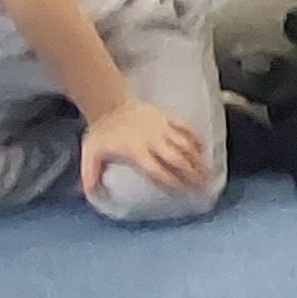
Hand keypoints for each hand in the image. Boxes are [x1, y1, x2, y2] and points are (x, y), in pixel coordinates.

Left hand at [80, 97, 210, 198]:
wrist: (108, 103)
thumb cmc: (102, 131)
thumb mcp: (91, 155)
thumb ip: (90, 176)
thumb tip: (91, 194)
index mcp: (135, 151)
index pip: (158, 171)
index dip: (172, 182)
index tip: (182, 192)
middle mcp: (152, 140)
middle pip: (177, 159)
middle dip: (192, 173)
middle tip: (202, 186)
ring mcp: (162, 127)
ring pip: (185, 145)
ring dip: (197, 160)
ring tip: (207, 172)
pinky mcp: (167, 117)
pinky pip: (186, 127)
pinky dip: (196, 138)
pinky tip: (203, 149)